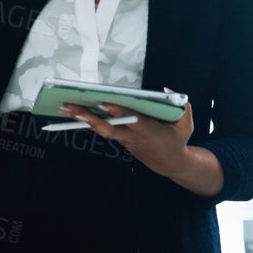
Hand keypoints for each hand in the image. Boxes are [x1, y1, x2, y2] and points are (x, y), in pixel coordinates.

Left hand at [63, 91, 195, 178]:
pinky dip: (88, 122)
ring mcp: (123, 139)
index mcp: (147, 130)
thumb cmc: (177, 140)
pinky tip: (74, 113)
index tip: (104, 103)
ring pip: (101, 129)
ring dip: (82, 120)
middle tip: (72, 108)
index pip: (130, 119)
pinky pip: (102, 130)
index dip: (117, 112)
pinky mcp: (119, 139)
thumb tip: (167, 89)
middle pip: (107, 128)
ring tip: (65, 108)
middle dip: (89, 119)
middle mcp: (132, 136)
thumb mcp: (187, 124)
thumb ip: (183, 106)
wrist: (170, 163)